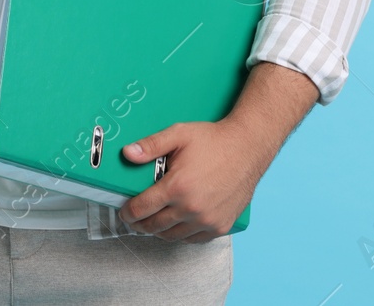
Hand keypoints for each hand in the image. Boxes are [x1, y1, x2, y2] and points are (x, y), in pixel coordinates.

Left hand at [116, 119, 267, 242]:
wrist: (248, 147)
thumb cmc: (214, 140)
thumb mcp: (179, 134)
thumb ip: (151, 145)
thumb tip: (127, 153)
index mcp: (177, 187)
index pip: (142, 208)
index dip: (128, 212)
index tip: (125, 212)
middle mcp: (191, 208)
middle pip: (155, 226)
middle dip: (141, 223)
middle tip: (135, 219)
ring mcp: (207, 220)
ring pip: (172, 236)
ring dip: (160, 230)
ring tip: (154, 221)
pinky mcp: (220, 226)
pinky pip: (193, 239)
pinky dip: (182, 234)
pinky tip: (177, 224)